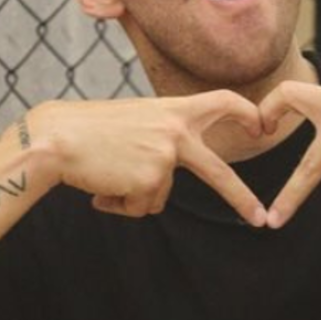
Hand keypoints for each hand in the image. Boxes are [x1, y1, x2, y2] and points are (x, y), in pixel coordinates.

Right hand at [29, 90, 267, 225]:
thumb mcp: (135, 119)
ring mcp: (165, 158)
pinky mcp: (149, 181)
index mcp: (173, 109)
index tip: (263, 127)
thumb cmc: (89, 130)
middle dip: (241, 198)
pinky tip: (102, 185)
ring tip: (107, 173)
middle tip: (260, 218)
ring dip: (133, 195)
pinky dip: (120, 203)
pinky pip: (140, 207)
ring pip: (159, 196)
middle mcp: (176, 132)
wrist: (58, 138)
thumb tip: (164, 177)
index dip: (246, 113)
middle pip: (218, 172)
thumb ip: (161, 136)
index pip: (223, 101)